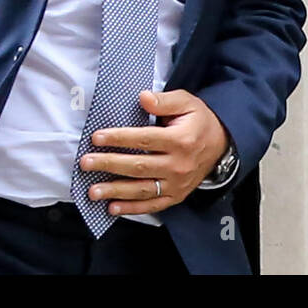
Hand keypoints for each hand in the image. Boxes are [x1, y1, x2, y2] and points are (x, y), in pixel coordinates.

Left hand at [77, 89, 230, 215]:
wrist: (222, 145)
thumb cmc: (198, 120)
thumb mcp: (187, 102)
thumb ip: (164, 101)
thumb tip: (143, 98)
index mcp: (181, 140)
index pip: (144, 140)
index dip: (119, 138)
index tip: (97, 137)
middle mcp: (178, 165)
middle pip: (139, 166)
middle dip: (109, 164)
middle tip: (86, 163)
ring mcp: (177, 184)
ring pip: (142, 190)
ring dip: (115, 191)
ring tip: (92, 191)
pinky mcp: (176, 196)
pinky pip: (152, 205)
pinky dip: (132, 209)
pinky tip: (112, 208)